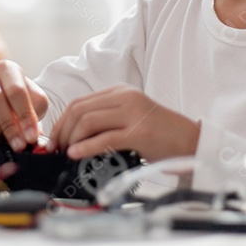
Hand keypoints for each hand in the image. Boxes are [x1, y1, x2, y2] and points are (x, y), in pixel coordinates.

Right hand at [0, 60, 48, 151]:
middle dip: (8, 125)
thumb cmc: (20, 100)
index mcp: (6, 68)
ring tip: (6, 142)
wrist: (4, 101)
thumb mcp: (34, 101)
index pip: (15, 90)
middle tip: (19, 144)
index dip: (25, 115)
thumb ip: (35, 115)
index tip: (31, 136)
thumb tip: (31, 136)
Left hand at [49, 84, 199, 161]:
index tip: (54, 139)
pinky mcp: (140, 131)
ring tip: (65, 153)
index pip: (79, 102)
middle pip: (80, 109)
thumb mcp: (129, 119)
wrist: (191, 141)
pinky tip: (76, 154)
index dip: (61, 121)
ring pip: (88, 121)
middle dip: (62, 130)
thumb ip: (106, 121)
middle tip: (56, 148)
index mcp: (120, 92)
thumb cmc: (160, 136)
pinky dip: (86, 146)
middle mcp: (125, 97)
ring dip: (71, 138)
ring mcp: (133, 112)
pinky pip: (105, 137)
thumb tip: (73, 136)